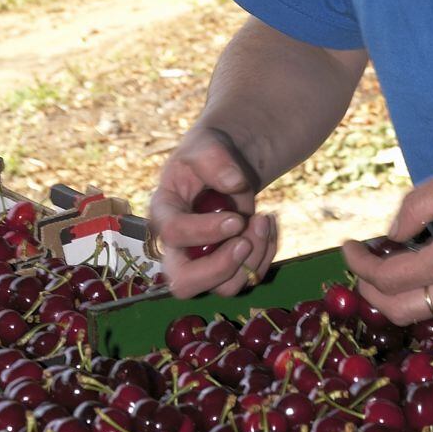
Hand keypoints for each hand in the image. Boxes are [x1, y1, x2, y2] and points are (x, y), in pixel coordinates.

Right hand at [149, 125, 277, 298]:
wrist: (226, 168)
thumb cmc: (207, 156)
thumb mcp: (206, 145)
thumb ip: (214, 159)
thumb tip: (235, 183)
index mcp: (163, 212)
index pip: (172, 234)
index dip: (204, 231)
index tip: (237, 219)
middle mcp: (177, 247)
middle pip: (183, 284)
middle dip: (220, 268)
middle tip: (245, 242)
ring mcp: (203, 262)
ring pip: (225, 287)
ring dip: (253, 258)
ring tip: (264, 220)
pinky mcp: (228, 267)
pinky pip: (248, 277)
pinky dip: (266, 253)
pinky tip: (269, 224)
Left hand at [343, 156, 432, 323]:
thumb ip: (416, 207)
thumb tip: (393, 233)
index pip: (389, 279)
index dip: (359, 263)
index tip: (348, 243)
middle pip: (399, 311)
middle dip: (369, 290)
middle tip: (360, 259)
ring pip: (419, 311)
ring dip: (390, 294)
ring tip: (381, 259)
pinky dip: (414, 288)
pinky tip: (411, 258)